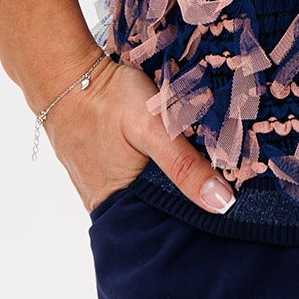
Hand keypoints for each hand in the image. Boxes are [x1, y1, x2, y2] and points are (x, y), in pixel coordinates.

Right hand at [42, 54, 236, 216]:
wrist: (65, 73)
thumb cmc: (107, 99)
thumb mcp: (152, 127)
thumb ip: (183, 165)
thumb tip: (222, 204)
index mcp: (118, 206)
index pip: (168, 225)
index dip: (199, 215)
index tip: (232, 202)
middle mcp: (106, 204)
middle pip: (157, 210)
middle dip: (186, 198)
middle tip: (222, 179)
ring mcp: (99, 185)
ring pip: (146, 191)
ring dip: (170, 180)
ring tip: (202, 164)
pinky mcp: (99, 166)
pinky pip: (133, 177)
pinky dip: (152, 168)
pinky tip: (171, 152)